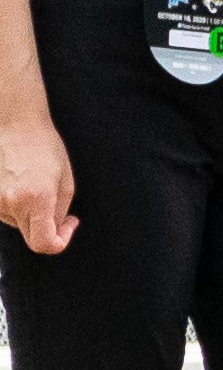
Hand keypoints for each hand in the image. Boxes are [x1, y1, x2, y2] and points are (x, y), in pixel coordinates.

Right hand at [0, 108, 73, 254]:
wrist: (15, 125)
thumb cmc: (44, 147)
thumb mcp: (65, 180)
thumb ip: (61, 210)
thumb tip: (56, 228)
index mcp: (36, 199)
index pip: (44, 243)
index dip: (61, 241)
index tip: (69, 226)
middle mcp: (11, 203)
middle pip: (31, 236)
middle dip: (47, 227)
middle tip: (58, 207)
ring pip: (18, 223)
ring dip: (30, 213)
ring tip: (35, 184)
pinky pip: (6, 211)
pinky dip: (16, 205)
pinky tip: (21, 183)